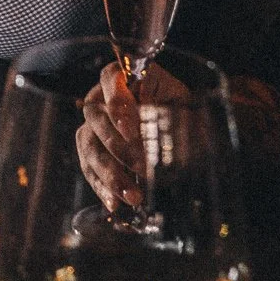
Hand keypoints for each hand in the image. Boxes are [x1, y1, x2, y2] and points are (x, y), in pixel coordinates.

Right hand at [74, 60, 187, 213]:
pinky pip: (88, 167)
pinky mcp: (91, 150)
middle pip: (96, 116)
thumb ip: (182, 111)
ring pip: (89, 145)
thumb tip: (191, 133)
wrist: (178, 127)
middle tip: (142, 168)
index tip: (130, 128)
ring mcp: (94, 125)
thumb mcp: (184, 103)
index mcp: (125, 76)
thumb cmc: (180, 109)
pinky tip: (115, 203)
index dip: (116, 102)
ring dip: (109, 172)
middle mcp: (101, 97)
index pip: (110, 78)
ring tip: (132, 196)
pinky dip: (101, 187)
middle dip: (118, 146)